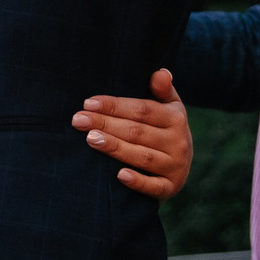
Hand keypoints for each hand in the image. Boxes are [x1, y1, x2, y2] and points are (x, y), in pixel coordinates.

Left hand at [73, 69, 192, 198]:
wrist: (181, 164)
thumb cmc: (165, 128)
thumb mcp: (168, 106)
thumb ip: (162, 89)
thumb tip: (161, 72)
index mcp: (176, 118)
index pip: (142, 110)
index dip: (114, 106)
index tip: (88, 103)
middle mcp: (179, 142)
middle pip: (137, 132)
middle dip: (106, 124)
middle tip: (79, 121)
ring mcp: (176, 166)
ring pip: (142, 156)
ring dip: (116, 148)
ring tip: (91, 139)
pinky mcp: (171, 188)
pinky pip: (154, 186)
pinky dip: (138, 181)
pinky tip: (119, 175)